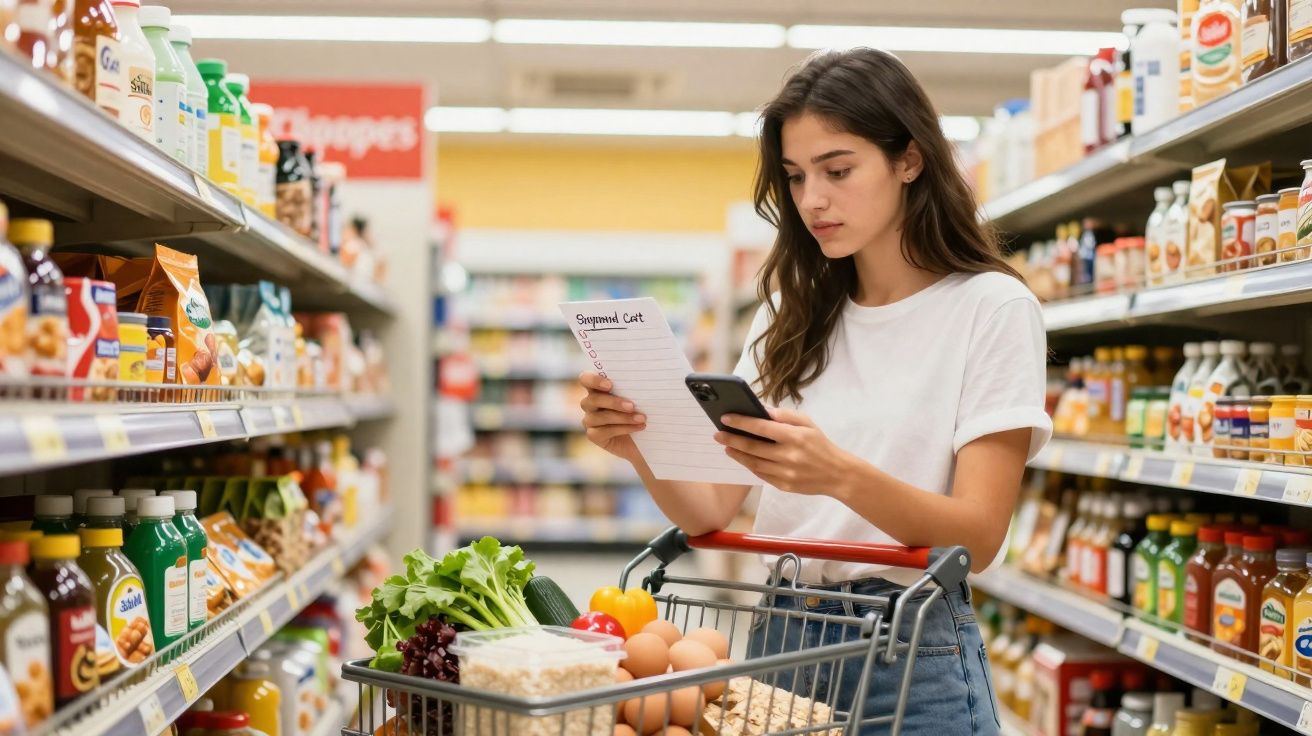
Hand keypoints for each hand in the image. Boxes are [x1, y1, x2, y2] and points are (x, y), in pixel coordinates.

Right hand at [578, 371, 645, 464]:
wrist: (644, 436)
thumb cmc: (640, 409)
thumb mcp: (638, 397)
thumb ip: (634, 387)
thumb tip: (645, 380)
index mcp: (597, 388)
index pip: (585, 379)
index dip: (594, 380)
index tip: (610, 385)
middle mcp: (590, 403)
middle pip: (593, 399)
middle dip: (613, 402)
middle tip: (632, 406)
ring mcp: (589, 420)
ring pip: (600, 417)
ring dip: (623, 417)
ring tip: (642, 418)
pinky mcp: (593, 435)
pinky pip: (605, 431)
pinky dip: (624, 428)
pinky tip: (639, 427)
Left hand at [715, 407, 854, 495]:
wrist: (837, 474)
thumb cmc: (821, 445)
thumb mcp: (808, 423)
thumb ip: (785, 415)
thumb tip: (763, 410)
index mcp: (794, 437)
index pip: (761, 428)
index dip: (741, 422)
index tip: (725, 418)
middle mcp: (788, 456)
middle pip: (752, 447)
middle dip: (731, 438)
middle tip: (717, 433)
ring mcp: (785, 473)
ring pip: (753, 463)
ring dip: (736, 453)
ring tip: (726, 445)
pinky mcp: (783, 486)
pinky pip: (760, 474)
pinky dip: (748, 465)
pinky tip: (741, 457)